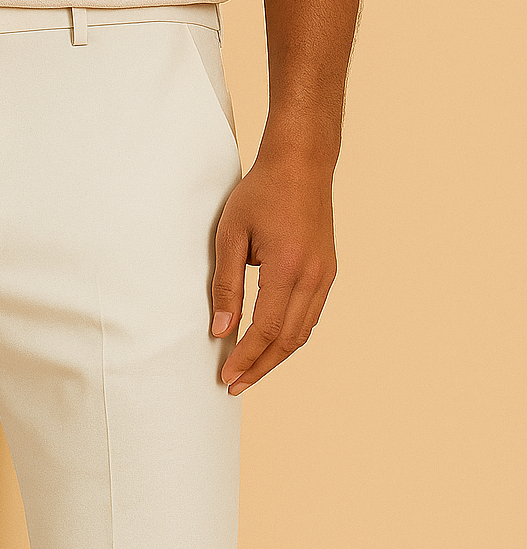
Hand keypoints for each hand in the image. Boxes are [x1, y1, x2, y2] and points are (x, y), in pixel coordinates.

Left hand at [211, 148, 337, 393]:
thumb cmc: (261, 192)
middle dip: (260, 367)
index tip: (226, 376)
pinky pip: (309, 317)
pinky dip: (289, 337)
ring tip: (250, 372)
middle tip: (235, 386)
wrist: (302, 162)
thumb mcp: (230, 235)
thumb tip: (221, 330)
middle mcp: (313, 275)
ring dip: (275, 357)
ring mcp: (325, 275)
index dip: (245, 358)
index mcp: (287, 266)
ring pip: (302, 332)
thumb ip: (226, 286)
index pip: (265, 329)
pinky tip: (270, 345)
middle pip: (286, 340)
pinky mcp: (327, 272)